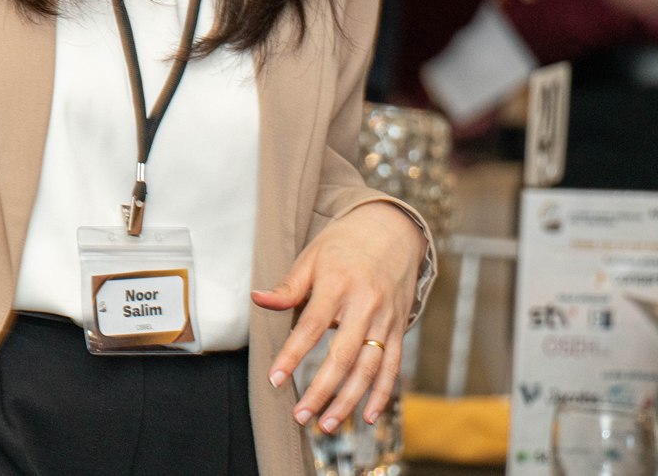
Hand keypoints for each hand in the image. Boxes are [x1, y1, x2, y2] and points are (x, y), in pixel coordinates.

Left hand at [254, 201, 424, 433]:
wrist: (392, 231)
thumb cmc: (344, 244)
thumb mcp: (312, 256)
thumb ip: (289, 286)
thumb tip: (257, 300)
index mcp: (338, 284)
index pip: (311, 326)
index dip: (292, 355)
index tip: (274, 379)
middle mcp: (365, 305)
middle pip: (343, 356)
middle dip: (321, 390)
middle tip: (300, 416)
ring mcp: (386, 319)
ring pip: (369, 368)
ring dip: (349, 401)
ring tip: (327, 425)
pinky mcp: (400, 329)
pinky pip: (392, 367)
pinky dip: (382, 394)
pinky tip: (367, 417)